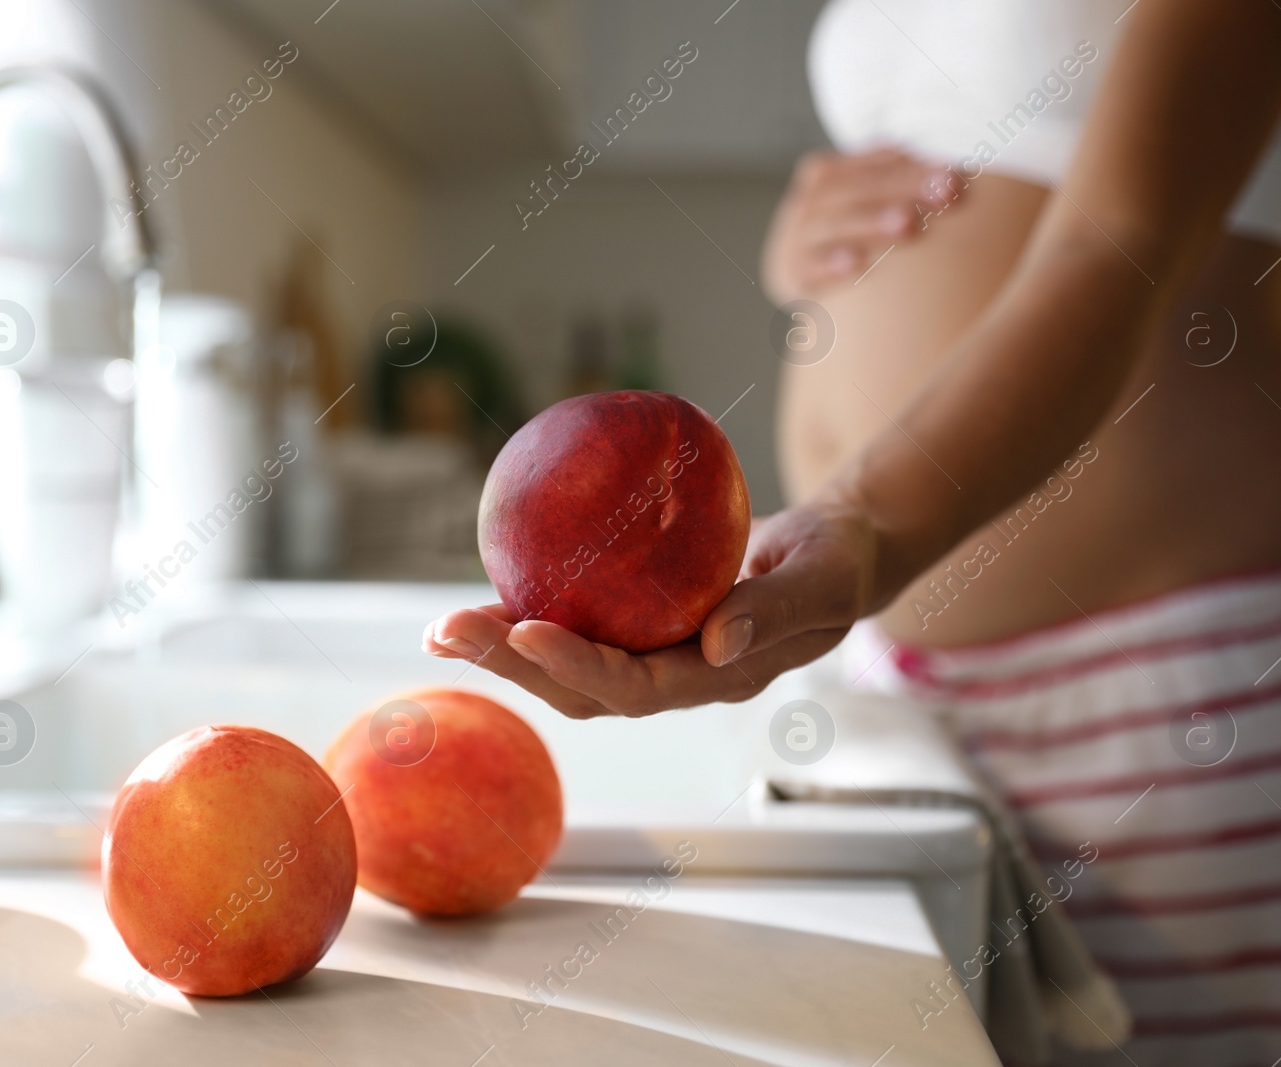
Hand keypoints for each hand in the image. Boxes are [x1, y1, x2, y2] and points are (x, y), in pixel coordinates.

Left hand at [422, 501, 878, 718]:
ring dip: (502, 646)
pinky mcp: (642, 622)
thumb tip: (714, 642)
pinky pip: (579, 619)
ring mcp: (655, 652)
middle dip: (510, 665)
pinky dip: (531, 605)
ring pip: (567, 662)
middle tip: (445, 630)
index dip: (576, 667)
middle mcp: (674, 676)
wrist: (837, 554)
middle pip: (579, 688)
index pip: (634, 687)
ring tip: (442, 624)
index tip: (525, 631)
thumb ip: (774, 611)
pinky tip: (492, 577)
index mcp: (716, 678)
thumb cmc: (838, 562)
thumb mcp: (823, 580)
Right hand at [762, 148, 961, 302]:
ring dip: (870, 221)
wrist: (803, 279)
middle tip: (944, 194)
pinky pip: (807, 266)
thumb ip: (900, 183)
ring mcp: (796, 236)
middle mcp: (810, 199)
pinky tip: (854, 263)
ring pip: (832, 222)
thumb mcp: (870, 204)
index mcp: (831, 173)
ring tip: (908, 224)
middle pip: (857, 187)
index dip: (915, 165)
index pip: (876, 162)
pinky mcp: (790, 273)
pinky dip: (828, 264)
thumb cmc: (852, 239)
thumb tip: (955, 172)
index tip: (955, 175)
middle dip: (902, 188)